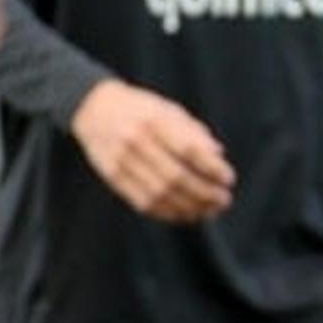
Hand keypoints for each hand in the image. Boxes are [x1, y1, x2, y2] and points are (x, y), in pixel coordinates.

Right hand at [69, 79, 235, 222]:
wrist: (93, 108)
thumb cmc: (141, 108)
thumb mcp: (169, 109)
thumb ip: (194, 132)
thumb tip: (218, 155)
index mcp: (155, 120)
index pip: (189, 150)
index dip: (211, 168)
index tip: (228, 179)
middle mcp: (137, 141)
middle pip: (176, 177)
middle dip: (204, 193)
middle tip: (224, 200)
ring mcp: (122, 162)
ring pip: (160, 194)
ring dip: (189, 208)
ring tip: (209, 211)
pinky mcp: (113, 178)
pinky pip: (142, 202)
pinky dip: (168, 213)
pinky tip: (186, 214)